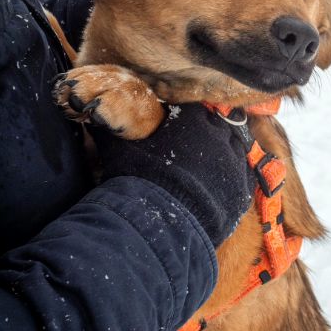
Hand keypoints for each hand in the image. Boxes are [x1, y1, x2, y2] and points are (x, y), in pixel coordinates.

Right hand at [90, 103, 254, 247]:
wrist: (162, 223)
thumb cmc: (139, 179)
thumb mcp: (120, 147)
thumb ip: (112, 125)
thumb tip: (88, 106)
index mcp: (195, 118)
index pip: (195, 112)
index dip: (187, 123)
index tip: (179, 135)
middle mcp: (221, 135)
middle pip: (218, 129)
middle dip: (207, 138)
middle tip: (192, 154)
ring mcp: (235, 163)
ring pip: (233, 153)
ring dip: (221, 158)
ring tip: (204, 174)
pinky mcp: (243, 191)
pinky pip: (242, 180)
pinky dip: (230, 183)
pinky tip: (215, 191)